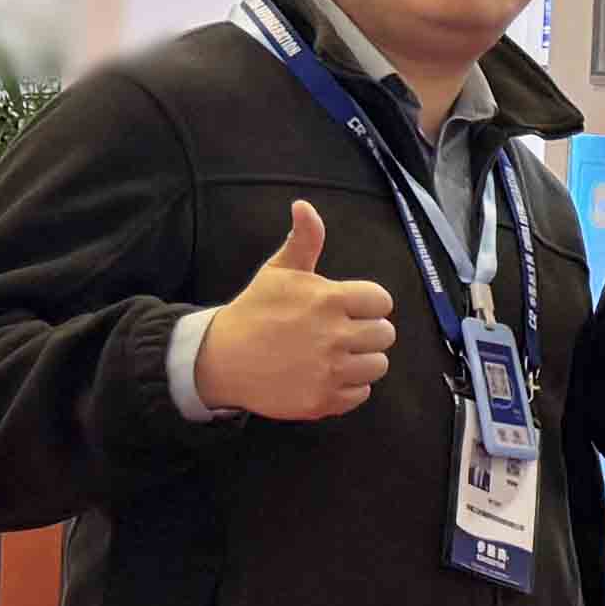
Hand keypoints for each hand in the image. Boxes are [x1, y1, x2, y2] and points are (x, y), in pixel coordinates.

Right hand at [200, 198, 399, 421]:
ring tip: (335, 355)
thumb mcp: (278, 272)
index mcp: (328, 300)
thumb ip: (304, 240)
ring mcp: (328, 371)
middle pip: (385, 334)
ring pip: (378, 365)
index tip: (347, 308)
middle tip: (340, 332)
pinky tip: (326, 376)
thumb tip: (304, 205)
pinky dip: (349, 388)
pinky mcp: (322, 400)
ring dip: (361, 360)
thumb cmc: (254, 311)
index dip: (367, 304)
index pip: (382, 301)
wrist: (219, 359)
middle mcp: (333, 335)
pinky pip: (361, 394)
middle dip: (367, 331)